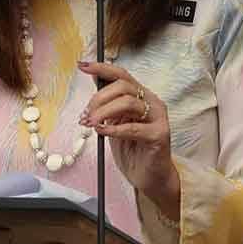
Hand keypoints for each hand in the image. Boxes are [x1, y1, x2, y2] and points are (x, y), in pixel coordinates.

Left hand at [78, 62, 179, 219]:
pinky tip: (102, 132)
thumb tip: (93, 85)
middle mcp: (152, 102)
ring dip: (103, 112)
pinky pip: (133, 127)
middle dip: (99, 98)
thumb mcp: (115, 124)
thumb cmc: (133, 150)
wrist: (149, 177)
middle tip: (86, 115)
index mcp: (142, 96)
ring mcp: (158, 118)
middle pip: (123, 86)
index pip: (122, 75)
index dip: (102, 68)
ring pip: (128, 102)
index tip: (82, 66)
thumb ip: (108, 106)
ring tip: (91, 124)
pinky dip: (113, 129)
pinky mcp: (159, 135)